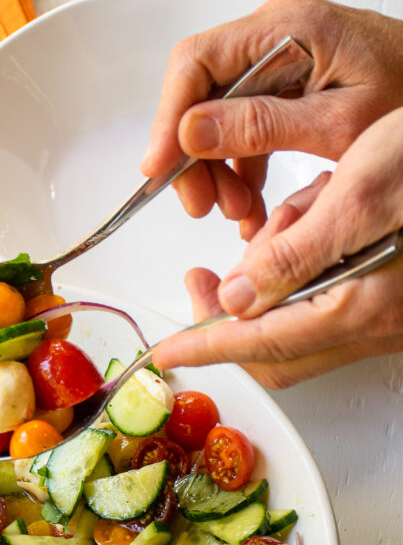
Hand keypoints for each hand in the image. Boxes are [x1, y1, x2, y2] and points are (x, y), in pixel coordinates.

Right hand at [141, 0, 402, 238]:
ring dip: (215, 168)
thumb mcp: (339, 123)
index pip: (196, 62)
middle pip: (199, 91)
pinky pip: (239, 124)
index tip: (159, 167)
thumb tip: (190, 132)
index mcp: (287, 28)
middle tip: (201, 204)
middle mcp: (274, 33)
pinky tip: (248, 200)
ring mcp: (278, 57)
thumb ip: (262, 127)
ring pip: (214, 114)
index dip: (167, 117)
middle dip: (191, 155)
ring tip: (234, 211)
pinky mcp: (285, 83)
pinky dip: (238, 167)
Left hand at [152, 108, 402, 387]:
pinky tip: (315, 219)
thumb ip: (293, 254)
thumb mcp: (359, 192)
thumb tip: (235, 297)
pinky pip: (330, 306)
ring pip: (301, 325)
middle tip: (197, 279)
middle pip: (277, 350)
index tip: (164, 353)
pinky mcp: (395, 303)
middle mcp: (377, 326)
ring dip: (273, 282)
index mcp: (362, 306)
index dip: (205, 347)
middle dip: (227, 321)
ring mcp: (389, 320)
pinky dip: (304, 275)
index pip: (260, 344)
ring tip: (287, 216)